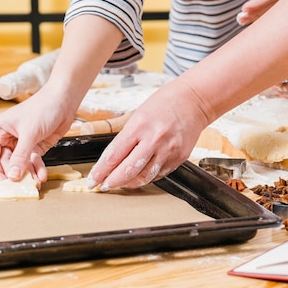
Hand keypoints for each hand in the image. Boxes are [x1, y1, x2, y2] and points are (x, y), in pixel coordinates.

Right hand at [0, 87, 75, 183]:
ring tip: (35, 184)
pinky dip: (37, 170)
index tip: (4, 185)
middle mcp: (6, 138)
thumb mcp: (29, 134)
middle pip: (5, 164)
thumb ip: (20, 157)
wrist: (64, 100)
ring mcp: (21, 143)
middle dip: (15, 176)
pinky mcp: (34, 147)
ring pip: (20, 165)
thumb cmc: (43, 108)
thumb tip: (12, 176)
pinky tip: (42, 176)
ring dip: (28, 175)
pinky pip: (32, 162)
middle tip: (22, 188)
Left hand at [87, 79, 208, 189]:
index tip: (92, 180)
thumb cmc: (164, 103)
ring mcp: (168, 151)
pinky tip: (139, 177)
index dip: (100, 171)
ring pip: (144, 177)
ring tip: (120, 183)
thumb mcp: (138, 115)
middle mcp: (154, 140)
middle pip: (127, 171)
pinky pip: (159, 174)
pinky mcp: (179, 158)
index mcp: (139, 126)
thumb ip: (127, 138)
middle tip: (103, 186)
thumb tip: (112, 160)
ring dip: (129, 183)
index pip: (114, 155)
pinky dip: (146, 178)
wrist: (194, 100)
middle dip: (111, 182)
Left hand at [238, 0, 287, 24]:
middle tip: (240, 19)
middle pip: (276, 3)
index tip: (245, 8)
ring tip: (243, 20)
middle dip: (257, 13)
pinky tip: (256, 14)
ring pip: (279, 5)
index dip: (259, 3)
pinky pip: (282, 2)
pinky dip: (268, 9)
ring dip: (261, 14)